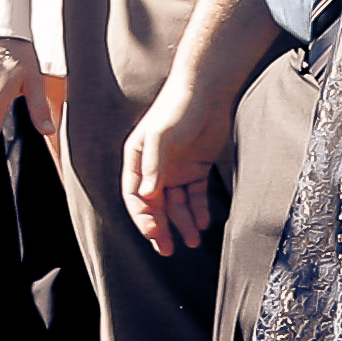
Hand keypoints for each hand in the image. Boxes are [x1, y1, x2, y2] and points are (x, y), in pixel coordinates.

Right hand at [130, 88, 231, 249]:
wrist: (207, 90)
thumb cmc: (178, 107)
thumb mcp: (162, 135)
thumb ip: (154, 165)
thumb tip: (147, 196)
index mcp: (138, 159)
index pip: (135, 195)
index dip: (142, 216)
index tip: (153, 234)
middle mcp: (155, 167)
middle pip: (155, 204)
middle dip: (161, 228)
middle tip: (168, 250)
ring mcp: (176, 167)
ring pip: (177, 203)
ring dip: (183, 222)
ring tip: (193, 240)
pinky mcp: (197, 166)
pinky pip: (196, 195)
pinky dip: (199, 209)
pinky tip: (204, 222)